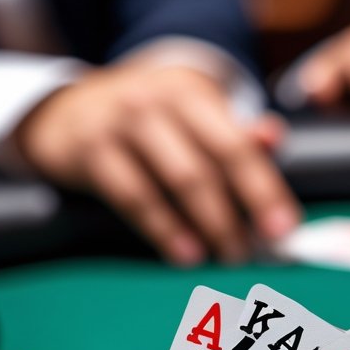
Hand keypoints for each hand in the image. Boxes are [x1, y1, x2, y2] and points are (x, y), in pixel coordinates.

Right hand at [15, 61, 299, 265]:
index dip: (264, 187)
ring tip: (227, 256)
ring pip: (178, 180)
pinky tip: (185, 253)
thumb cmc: (144, 121)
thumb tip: (274, 139)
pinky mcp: (91, 150)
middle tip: (257, 250)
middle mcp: (159, 100)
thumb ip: (234, 132)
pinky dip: (164, 229)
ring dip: (209, 224)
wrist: (65, 109)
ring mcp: (122, 123)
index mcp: (192, 93)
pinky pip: (135, 197)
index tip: (284, 227)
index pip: (237, 142)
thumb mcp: (189, 114)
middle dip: (241, 211)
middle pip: (212, 162)